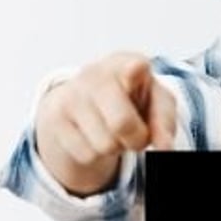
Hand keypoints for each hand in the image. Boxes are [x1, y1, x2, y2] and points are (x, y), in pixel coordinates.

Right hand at [34, 52, 176, 195]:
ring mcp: (72, 95)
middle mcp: (96, 74)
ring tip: (111, 129)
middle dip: (136, 139)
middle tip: (136, 133)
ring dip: (115, 147)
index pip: (132, 67)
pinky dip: (95, 154)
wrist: (86, 96)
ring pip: (105, 146)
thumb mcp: (156, 102)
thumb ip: (165, 122)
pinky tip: (92, 134)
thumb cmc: (130, 96)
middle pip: (122, 124)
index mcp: (127, 64)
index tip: (136, 69)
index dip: (134, 72)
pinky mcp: (55, 118)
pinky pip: (86, 156)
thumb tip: (165, 148)